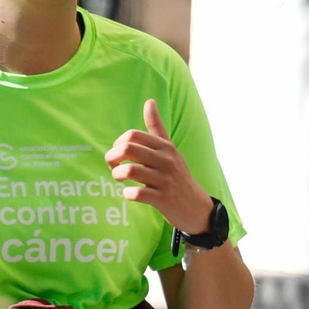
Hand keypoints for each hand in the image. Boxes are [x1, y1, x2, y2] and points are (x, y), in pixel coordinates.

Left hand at [106, 99, 213, 234]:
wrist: (196, 207)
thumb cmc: (177, 175)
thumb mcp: (169, 149)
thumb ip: (156, 127)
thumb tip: (149, 101)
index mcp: (165, 147)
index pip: (132, 135)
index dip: (117, 144)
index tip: (119, 155)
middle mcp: (166, 160)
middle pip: (127, 149)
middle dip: (111, 158)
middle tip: (113, 167)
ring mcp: (165, 180)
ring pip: (129, 171)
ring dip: (117, 175)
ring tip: (120, 180)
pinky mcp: (164, 199)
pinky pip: (137, 194)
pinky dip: (128, 194)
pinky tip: (130, 194)